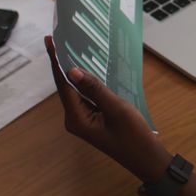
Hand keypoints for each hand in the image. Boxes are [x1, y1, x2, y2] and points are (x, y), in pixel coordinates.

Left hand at [45, 36, 170, 182]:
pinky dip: (88, 82)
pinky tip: (90, 67)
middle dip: (64, 62)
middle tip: (61, 37)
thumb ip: (95, 88)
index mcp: (76, 118)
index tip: (49, 41)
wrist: (147, 158)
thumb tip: (73, 70)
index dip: (56, 61)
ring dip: (76, 71)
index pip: (63, 84)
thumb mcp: (116, 108)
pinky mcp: (93, 118)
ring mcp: (84, 119)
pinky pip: (87, 96)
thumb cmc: (134, 136)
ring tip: (73, 46)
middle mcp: (75, 118)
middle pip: (66, 85)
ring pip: (77, 90)